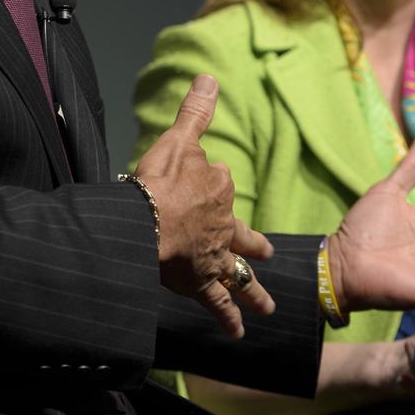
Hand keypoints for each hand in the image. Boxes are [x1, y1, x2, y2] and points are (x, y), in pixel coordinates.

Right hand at [134, 74, 274, 337]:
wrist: (145, 224)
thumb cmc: (157, 182)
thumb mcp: (177, 139)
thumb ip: (195, 112)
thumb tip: (210, 78)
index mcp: (217, 187)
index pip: (218, 182)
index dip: (209, 182)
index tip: (202, 182)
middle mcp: (223, 224)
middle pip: (242, 235)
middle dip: (254, 246)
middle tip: (268, 254)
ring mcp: (213, 256)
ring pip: (240, 275)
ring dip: (255, 292)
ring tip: (269, 308)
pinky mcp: (200, 282)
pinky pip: (218, 303)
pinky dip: (228, 319)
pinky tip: (238, 335)